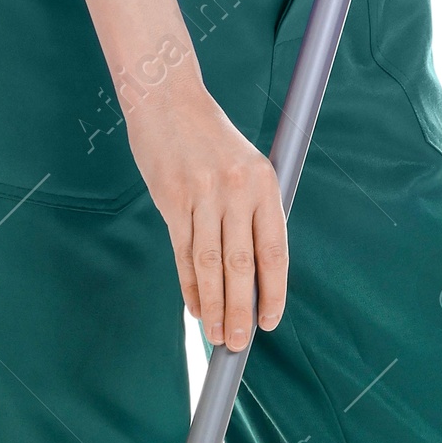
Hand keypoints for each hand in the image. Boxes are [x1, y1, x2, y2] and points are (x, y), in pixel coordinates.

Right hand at [124, 61, 287, 348]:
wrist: (167, 99)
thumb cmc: (209, 137)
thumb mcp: (245, 165)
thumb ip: (251, 210)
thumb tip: (255, 269)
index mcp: (263, 183)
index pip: (274, 250)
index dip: (273, 292)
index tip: (269, 323)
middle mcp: (236, 191)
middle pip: (241, 265)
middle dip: (240, 310)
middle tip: (238, 343)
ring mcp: (202, 195)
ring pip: (210, 264)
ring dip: (213, 306)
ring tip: (215, 336)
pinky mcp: (171, 199)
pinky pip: (183, 252)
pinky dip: (189, 284)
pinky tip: (194, 307)